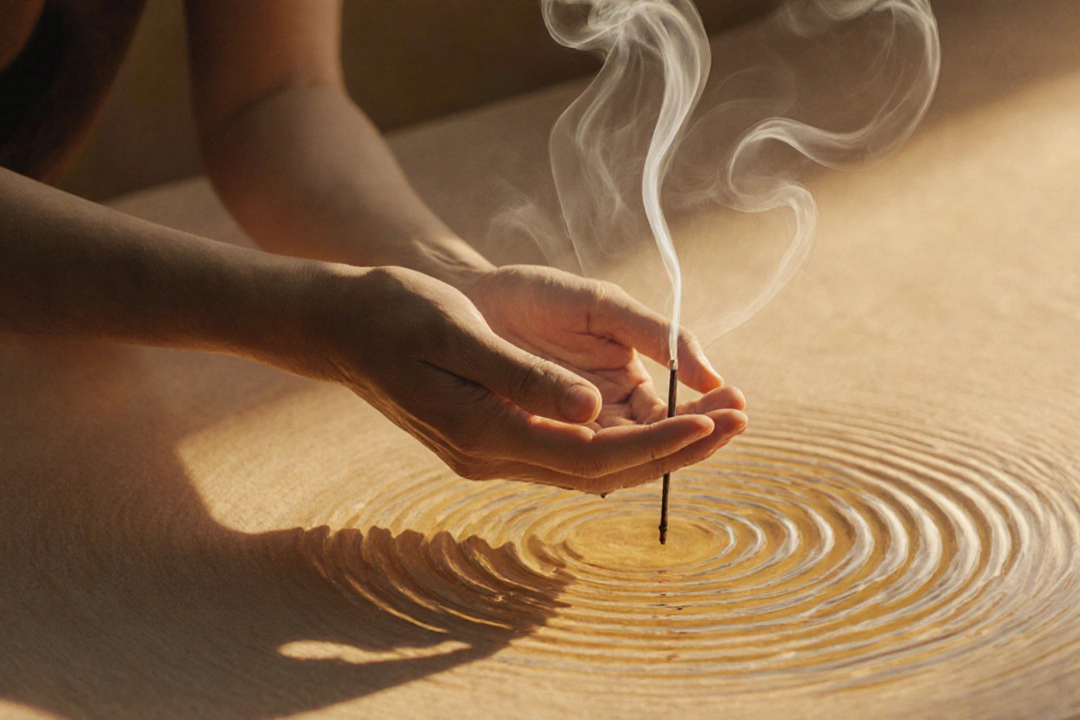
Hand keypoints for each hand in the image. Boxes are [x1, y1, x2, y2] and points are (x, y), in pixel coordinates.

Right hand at [267, 264, 727, 494]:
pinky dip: (622, 441)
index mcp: (484, 433)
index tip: (712, 421)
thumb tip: (595, 413)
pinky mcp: (495, 437)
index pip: (592, 455)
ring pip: (592, 467)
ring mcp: (492, 453)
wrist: (340, 325)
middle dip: (675, 451)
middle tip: (739, 422)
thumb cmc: (394, 315)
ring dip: (656, 448)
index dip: (658, 444)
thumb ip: (525, 379)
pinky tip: (656, 422)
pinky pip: (572, 453)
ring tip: (717, 422)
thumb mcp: (456, 334)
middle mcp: (492, 457)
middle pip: (602, 471)